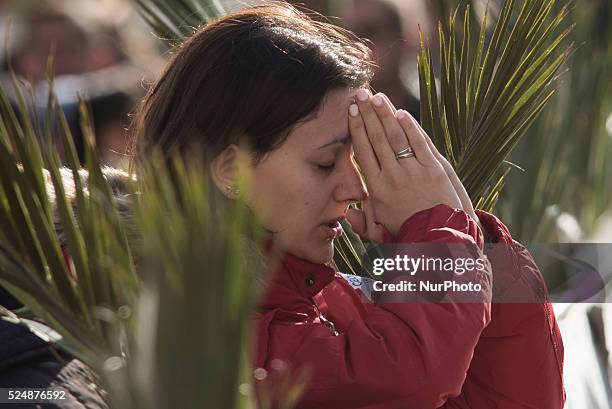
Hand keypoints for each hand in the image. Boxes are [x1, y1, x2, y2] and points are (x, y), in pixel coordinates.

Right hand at [346, 89, 461, 241]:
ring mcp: (413, 171)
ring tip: (377, 97)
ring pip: (395, 137)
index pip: (363, 152)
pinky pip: (419, 143)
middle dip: (368, 114)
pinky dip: (410, 127)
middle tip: (361, 94)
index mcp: (376, 188)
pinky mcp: (434, 169)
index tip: (352, 112)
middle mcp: (392, 176)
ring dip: (385, 114)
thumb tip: (347, 213)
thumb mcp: (378, 232)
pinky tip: (402, 113)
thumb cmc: (406, 235)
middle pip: (377, 139)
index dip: (357, 129)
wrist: (438, 238)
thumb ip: (361, 222)